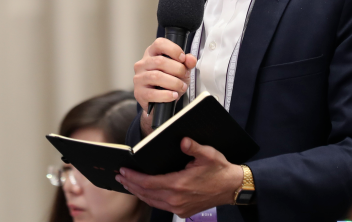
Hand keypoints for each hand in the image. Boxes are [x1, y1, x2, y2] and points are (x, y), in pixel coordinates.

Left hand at [116, 138, 243, 217]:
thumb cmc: (220, 170)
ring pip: (152, 201)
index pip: (149, 182)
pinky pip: (160, 206)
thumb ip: (193, 147)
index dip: (134, 177)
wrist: (232, 187)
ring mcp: (179, 207)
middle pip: (146, 193)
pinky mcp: (182, 211)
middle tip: (120, 176)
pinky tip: (146, 192)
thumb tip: (182, 141)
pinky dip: (150, 198)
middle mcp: (176, 199)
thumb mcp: (208, 154)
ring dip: (138, 192)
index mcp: (179, 185)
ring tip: (128, 184)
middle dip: (131, 184)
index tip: (124, 171)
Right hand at [134, 38, 197, 135]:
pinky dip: (166, 95)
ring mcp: (139, 78)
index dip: (173, 50)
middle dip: (177, 69)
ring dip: (174, 82)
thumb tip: (191, 59)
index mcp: (152, 53)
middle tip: (185, 75)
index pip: (159, 43)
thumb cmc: (169, 80)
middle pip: (160, 61)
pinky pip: (153, 93)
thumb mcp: (181, 69)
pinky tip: (173, 95)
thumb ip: (187, 62)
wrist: (161, 101)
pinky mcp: (139, 93)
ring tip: (181, 86)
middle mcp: (142, 63)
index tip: (183, 58)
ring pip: (157, 77)